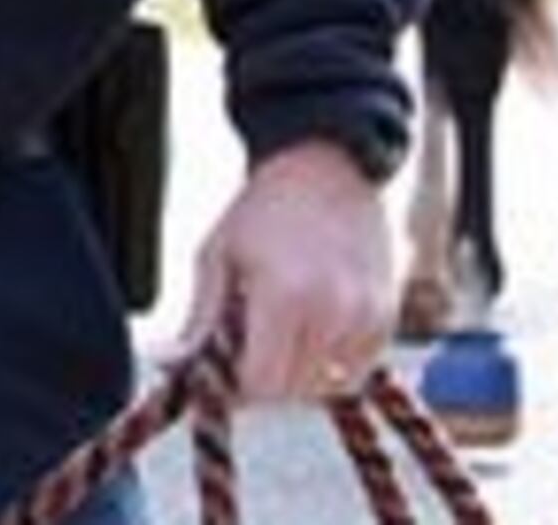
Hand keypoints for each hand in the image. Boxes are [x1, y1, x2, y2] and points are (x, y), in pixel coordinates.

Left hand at [182, 137, 395, 404]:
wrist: (324, 167)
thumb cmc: (264, 208)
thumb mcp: (217, 255)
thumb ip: (199, 317)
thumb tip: (172, 362)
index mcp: (284, 295)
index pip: (261, 382)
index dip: (238, 388)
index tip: (225, 373)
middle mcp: (332, 310)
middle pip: (293, 390)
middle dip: (264, 383)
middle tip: (247, 354)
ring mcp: (365, 315)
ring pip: (326, 386)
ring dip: (298, 377)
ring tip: (279, 339)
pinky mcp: (386, 315)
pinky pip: (357, 370)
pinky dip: (332, 366)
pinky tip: (310, 336)